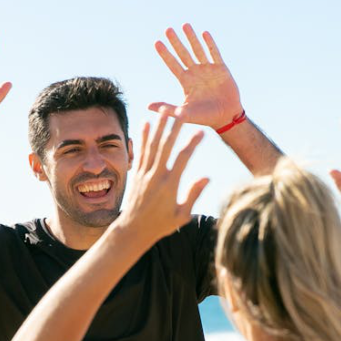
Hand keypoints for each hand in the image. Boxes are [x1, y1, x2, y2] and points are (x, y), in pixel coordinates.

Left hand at [119, 108, 208, 242]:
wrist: (134, 230)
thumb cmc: (161, 225)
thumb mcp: (182, 215)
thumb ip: (193, 195)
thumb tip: (207, 177)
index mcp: (169, 185)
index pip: (183, 159)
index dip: (192, 144)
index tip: (201, 132)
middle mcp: (156, 176)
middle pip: (165, 146)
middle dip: (173, 128)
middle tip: (180, 111)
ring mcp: (145, 173)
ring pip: (152, 145)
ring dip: (158, 126)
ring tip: (163, 110)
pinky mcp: (137, 174)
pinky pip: (140, 151)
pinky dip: (142, 137)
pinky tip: (144, 124)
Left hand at [149, 24, 242, 129]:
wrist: (226, 117)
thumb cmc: (205, 117)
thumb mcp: (184, 114)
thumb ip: (168, 109)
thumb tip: (148, 106)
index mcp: (186, 82)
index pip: (173, 65)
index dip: (165, 54)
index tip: (156, 43)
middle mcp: (196, 73)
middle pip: (183, 54)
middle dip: (176, 42)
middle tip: (168, 30)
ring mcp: (208, 69)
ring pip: (198, 50)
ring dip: (192, 38)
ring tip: (185, 25)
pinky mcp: (221, 69)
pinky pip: (214, 54)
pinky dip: (210, 44)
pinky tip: (204, 34)